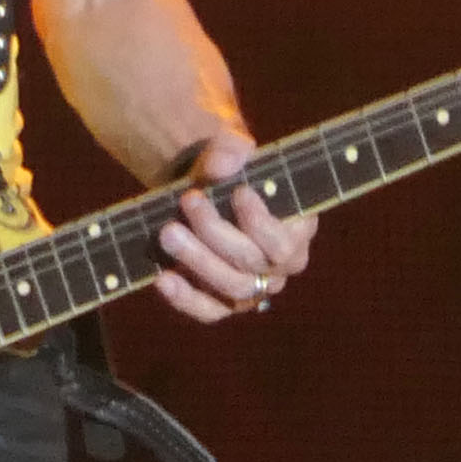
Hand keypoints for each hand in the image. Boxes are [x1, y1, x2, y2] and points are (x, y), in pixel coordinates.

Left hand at [150, 132, 307, 325]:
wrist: (205, 191)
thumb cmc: (230, 172)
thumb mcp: (231, 152)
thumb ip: (229, 151)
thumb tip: (221, 166)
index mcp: (297, 231)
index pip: (283, 242)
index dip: (260, 222)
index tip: (238, 192)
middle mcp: (280, 266)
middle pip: (252, 263)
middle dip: (216, 232)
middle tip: (188, 200)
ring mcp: (253, 288)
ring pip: (232, 287)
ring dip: (197, 260)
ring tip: (168, 232)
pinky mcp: (224, 302)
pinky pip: (209, 310)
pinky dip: (185, 298)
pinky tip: (163, 278)